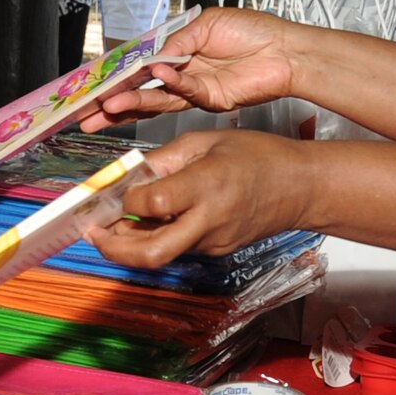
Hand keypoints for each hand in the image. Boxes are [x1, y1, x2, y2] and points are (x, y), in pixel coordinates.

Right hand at [80, 7, 296, 130]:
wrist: (284, 49)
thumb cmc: (252, 31)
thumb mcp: (207, 24)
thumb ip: (178, 41)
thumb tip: (154, 56)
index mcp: (178, 52)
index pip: (140, 68)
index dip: (118, 77)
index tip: (94, 87)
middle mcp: (183, 74)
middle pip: (141, 91)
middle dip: (113, 104)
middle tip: (87, 115)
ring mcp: (195, 90)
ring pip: (156, 100)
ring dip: (132, 102)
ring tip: (109, 106)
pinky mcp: (211, 101)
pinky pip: (185, 93)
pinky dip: (171, 83)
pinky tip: (160, 73)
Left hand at [88, 129, 303, 266]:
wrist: (301, 188)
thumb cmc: (258, 156)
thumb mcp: (206, 140)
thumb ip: (164, 160)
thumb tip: (128, 175)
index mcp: (206, 185)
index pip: (152, 202)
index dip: (126, 199)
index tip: (117, 189)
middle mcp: (208, 220)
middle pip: (151, 253)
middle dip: (114, 248)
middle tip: (94, 233)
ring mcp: (212, 242)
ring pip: (160, 254)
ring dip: (130, 244)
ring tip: (113, 226)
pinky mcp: (215, 251)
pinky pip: (177, 247)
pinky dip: (155, 237)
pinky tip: (148, 221)